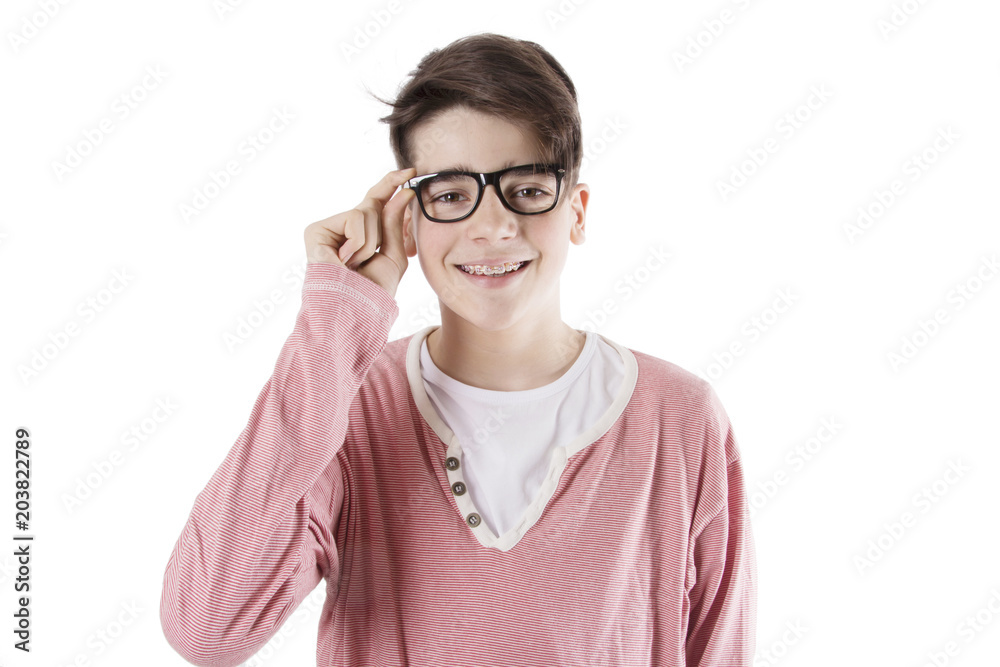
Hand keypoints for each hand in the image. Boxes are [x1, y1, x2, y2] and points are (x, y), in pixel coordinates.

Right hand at [304, 168, 416, 298]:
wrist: (354, 309)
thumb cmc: (372, 290)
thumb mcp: (393, 255)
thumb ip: (395, 223)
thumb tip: (403, 192)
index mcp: (361, 234)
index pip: (377, 201)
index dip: (391, 184)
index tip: (410, 171)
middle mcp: (342, 228)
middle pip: (373, 204)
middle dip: (379, 232)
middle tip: (366, 260)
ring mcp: (328, 228)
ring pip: (365, 212)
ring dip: (369, 243)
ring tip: (354, 264)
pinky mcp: (316, 230)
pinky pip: (354, 218)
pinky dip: (358, 243)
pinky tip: (345, 261)